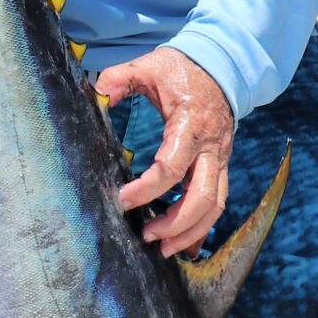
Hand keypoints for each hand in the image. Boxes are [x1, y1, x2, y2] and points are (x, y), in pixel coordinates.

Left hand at [94, 46, 234, 255]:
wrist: (221, 67)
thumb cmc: (180, 70)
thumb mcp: (147, 67)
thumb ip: (118, 79)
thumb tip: (96, 95)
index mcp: (189, 125)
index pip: (171, 168)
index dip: (147, 189)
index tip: (122, 200)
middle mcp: (210, 147)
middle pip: (202, 198)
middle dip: (175, 224)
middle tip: (145, 236)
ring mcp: (220, 159)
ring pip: (215, 206)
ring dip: (191, 232)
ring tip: (163, 250)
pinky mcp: (221, 165)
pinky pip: (218, 201)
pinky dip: (203, 226)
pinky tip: (184, 244)